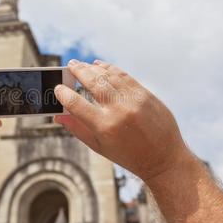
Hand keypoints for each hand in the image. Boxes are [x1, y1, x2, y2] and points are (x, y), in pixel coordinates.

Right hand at [54, 59, 188, 180]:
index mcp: (104, 127)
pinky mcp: (145, 94)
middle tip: (70, 66)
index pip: (76, 104)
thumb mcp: (100, 147)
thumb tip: (58, 116)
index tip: (58, 88)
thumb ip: (78, 129)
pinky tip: (101, 66)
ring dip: (93, 68)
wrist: (164, 158)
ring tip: (83, 65)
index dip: (64, 94)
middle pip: (93, 83)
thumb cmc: (129, 156)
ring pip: (108, 76)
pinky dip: (111, 69)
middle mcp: (119, 110)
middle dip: (79, 72)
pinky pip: (124, 76)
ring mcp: (134, 100)